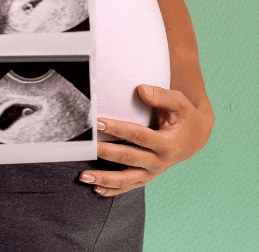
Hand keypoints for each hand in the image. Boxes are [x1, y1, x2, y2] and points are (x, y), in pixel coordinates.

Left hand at [79, 84, 213, 196]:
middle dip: (105, 152)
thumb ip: (160, 96)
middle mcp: (160, 162)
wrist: (196, 137)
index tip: (98, 123)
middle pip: (128, 158)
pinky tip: (96, 189)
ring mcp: (153, 172)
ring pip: (126, 179)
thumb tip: (141, 90)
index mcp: (167, 144)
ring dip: (104, 179)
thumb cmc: (185, 116)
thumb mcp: (179, 102)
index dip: (118, 129)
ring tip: (83, 176)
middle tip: (85, 147)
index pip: (138, 135)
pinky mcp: (147, 176)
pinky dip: (113, 189)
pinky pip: (129, 186)